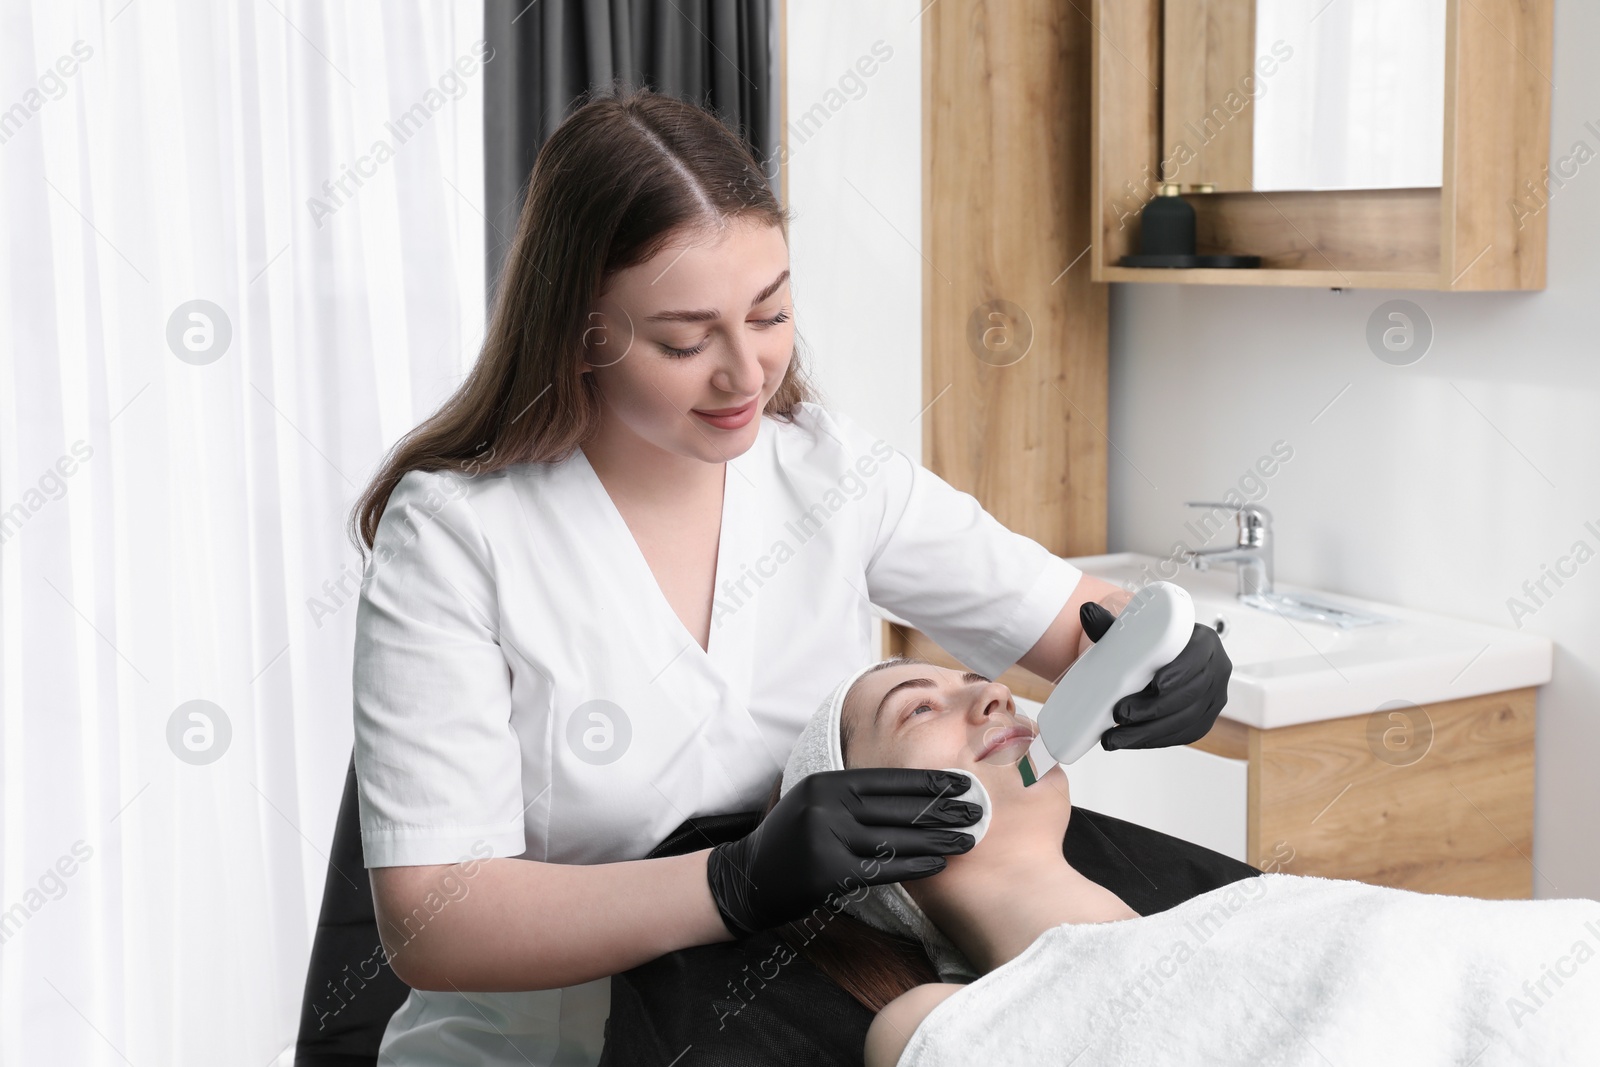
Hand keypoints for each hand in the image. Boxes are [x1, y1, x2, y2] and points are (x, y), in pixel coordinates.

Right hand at [706, 768, 981, 937]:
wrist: (748, 879)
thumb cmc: (791, 841)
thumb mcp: (814, 804)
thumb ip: (854, 796)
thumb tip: (914, 795)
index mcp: (826, 782)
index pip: (888, 780)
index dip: (928, 782)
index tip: (961, 783)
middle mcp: (826, 806)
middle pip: (896, 808)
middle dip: (942, 810)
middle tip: (978, 810)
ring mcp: (826, 839)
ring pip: (895, 839)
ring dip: (937, 840)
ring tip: (967, 839)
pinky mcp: (829, 874)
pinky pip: (883, 868)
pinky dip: (915, 866)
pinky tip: (939, 864)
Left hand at [1079, 600, 1231, 750]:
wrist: (1163, 658)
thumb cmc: (1154, 643)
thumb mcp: (1135, 631)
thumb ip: (1111, 624)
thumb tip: (1087, 611)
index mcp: (1205, 643)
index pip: (1198, 656)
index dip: (1180, 671)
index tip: (1156, 684)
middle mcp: (1216, 670)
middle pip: (1191, 694)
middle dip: (1154, 709)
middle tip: (1121, 714)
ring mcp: (1213, 698)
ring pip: (1186, 720)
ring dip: (1149, 731)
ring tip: (1117, 735)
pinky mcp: (1204, 719)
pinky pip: (1184, 734)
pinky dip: (1156, 740)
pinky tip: (1132, 741)